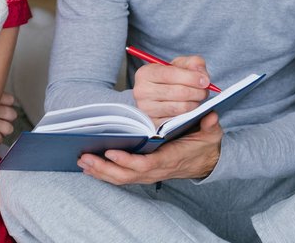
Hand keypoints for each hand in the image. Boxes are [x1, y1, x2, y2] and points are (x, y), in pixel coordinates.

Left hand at [76, 112, 222, 183]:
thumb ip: (210, 125)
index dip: (128, 161)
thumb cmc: (205, 143)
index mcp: (171, 158)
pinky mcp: (144, 173)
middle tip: (85, 157)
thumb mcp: (211, 132)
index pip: (147, 164)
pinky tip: (89, 167)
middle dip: (105, 168)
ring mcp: (150, 174)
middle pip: (128, 175)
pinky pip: (122, 177)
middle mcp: (158, 170)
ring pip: (122, 178)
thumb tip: (210, 115)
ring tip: (82, 161)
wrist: (207, 160)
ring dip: (101, 171)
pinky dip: (105, 173)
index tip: (111, 152)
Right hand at [132, 55, 211, 125]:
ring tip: (197, 99)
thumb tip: (203, 77)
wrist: (160, 97)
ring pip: (180, 107)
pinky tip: (190, 109)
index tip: (205, 81)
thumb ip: (194, 63)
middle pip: (178, 92)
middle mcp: (142, 92)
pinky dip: (189, 115)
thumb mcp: (181, 66)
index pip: (170, 74)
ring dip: (195, 104)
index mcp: (145, 73)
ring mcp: (146, 109)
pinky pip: (178, 121)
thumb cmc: (172, 79)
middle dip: (197, 92)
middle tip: (204, 91)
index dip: (191, 77)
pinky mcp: (154, 124)